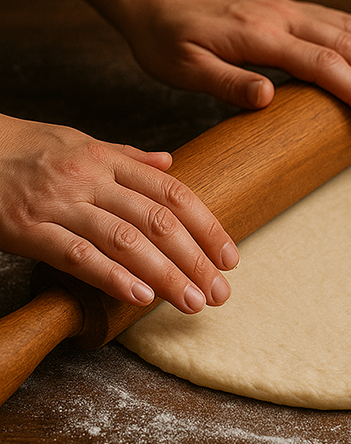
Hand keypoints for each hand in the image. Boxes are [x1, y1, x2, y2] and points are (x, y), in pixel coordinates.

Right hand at [0, 114, 237, 312]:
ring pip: (125, 240)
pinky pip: (76, 255)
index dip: (206, 225)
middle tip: (220, 291)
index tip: (229, 255)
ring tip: (191, 301)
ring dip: (165, 274)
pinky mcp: (29, 229)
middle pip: (157, 220)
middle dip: (195, 258)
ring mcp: (60, 204)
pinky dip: (112, 276)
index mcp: (108, 160)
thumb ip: (127, 157)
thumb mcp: (81, 142)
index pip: (172, 193)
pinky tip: (140, 296)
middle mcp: (91, 180)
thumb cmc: (29, 149)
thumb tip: (169, 163)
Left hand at [119, 0, 350, 126]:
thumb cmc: (165, 36)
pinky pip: (339, 16)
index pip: (322, 65)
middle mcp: (282, 16)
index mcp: (259, 35)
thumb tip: (270, 98)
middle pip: (348, 45)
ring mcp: (288, 8)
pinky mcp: (288, 7)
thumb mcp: (183, 68)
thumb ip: (227, 83)